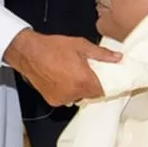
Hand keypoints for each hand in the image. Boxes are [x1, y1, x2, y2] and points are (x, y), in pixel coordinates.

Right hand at [3, 29, 120, 106]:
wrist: (29, 53)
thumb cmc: (54, 47)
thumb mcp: (81, 46)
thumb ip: (102, 54)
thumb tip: (118, 58)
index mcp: (84, 81)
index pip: (103, 91)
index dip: (107, 85)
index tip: (108, 78)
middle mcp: (74, 94)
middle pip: (91, 94)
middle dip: (93, 84)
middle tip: (90, 71)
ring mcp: (62, 99)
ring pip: (79, 97)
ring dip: (80, 88)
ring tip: (74, 73)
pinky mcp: (53, 100)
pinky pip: (66, 98)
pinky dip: (68, 91)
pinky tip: (64, 78)